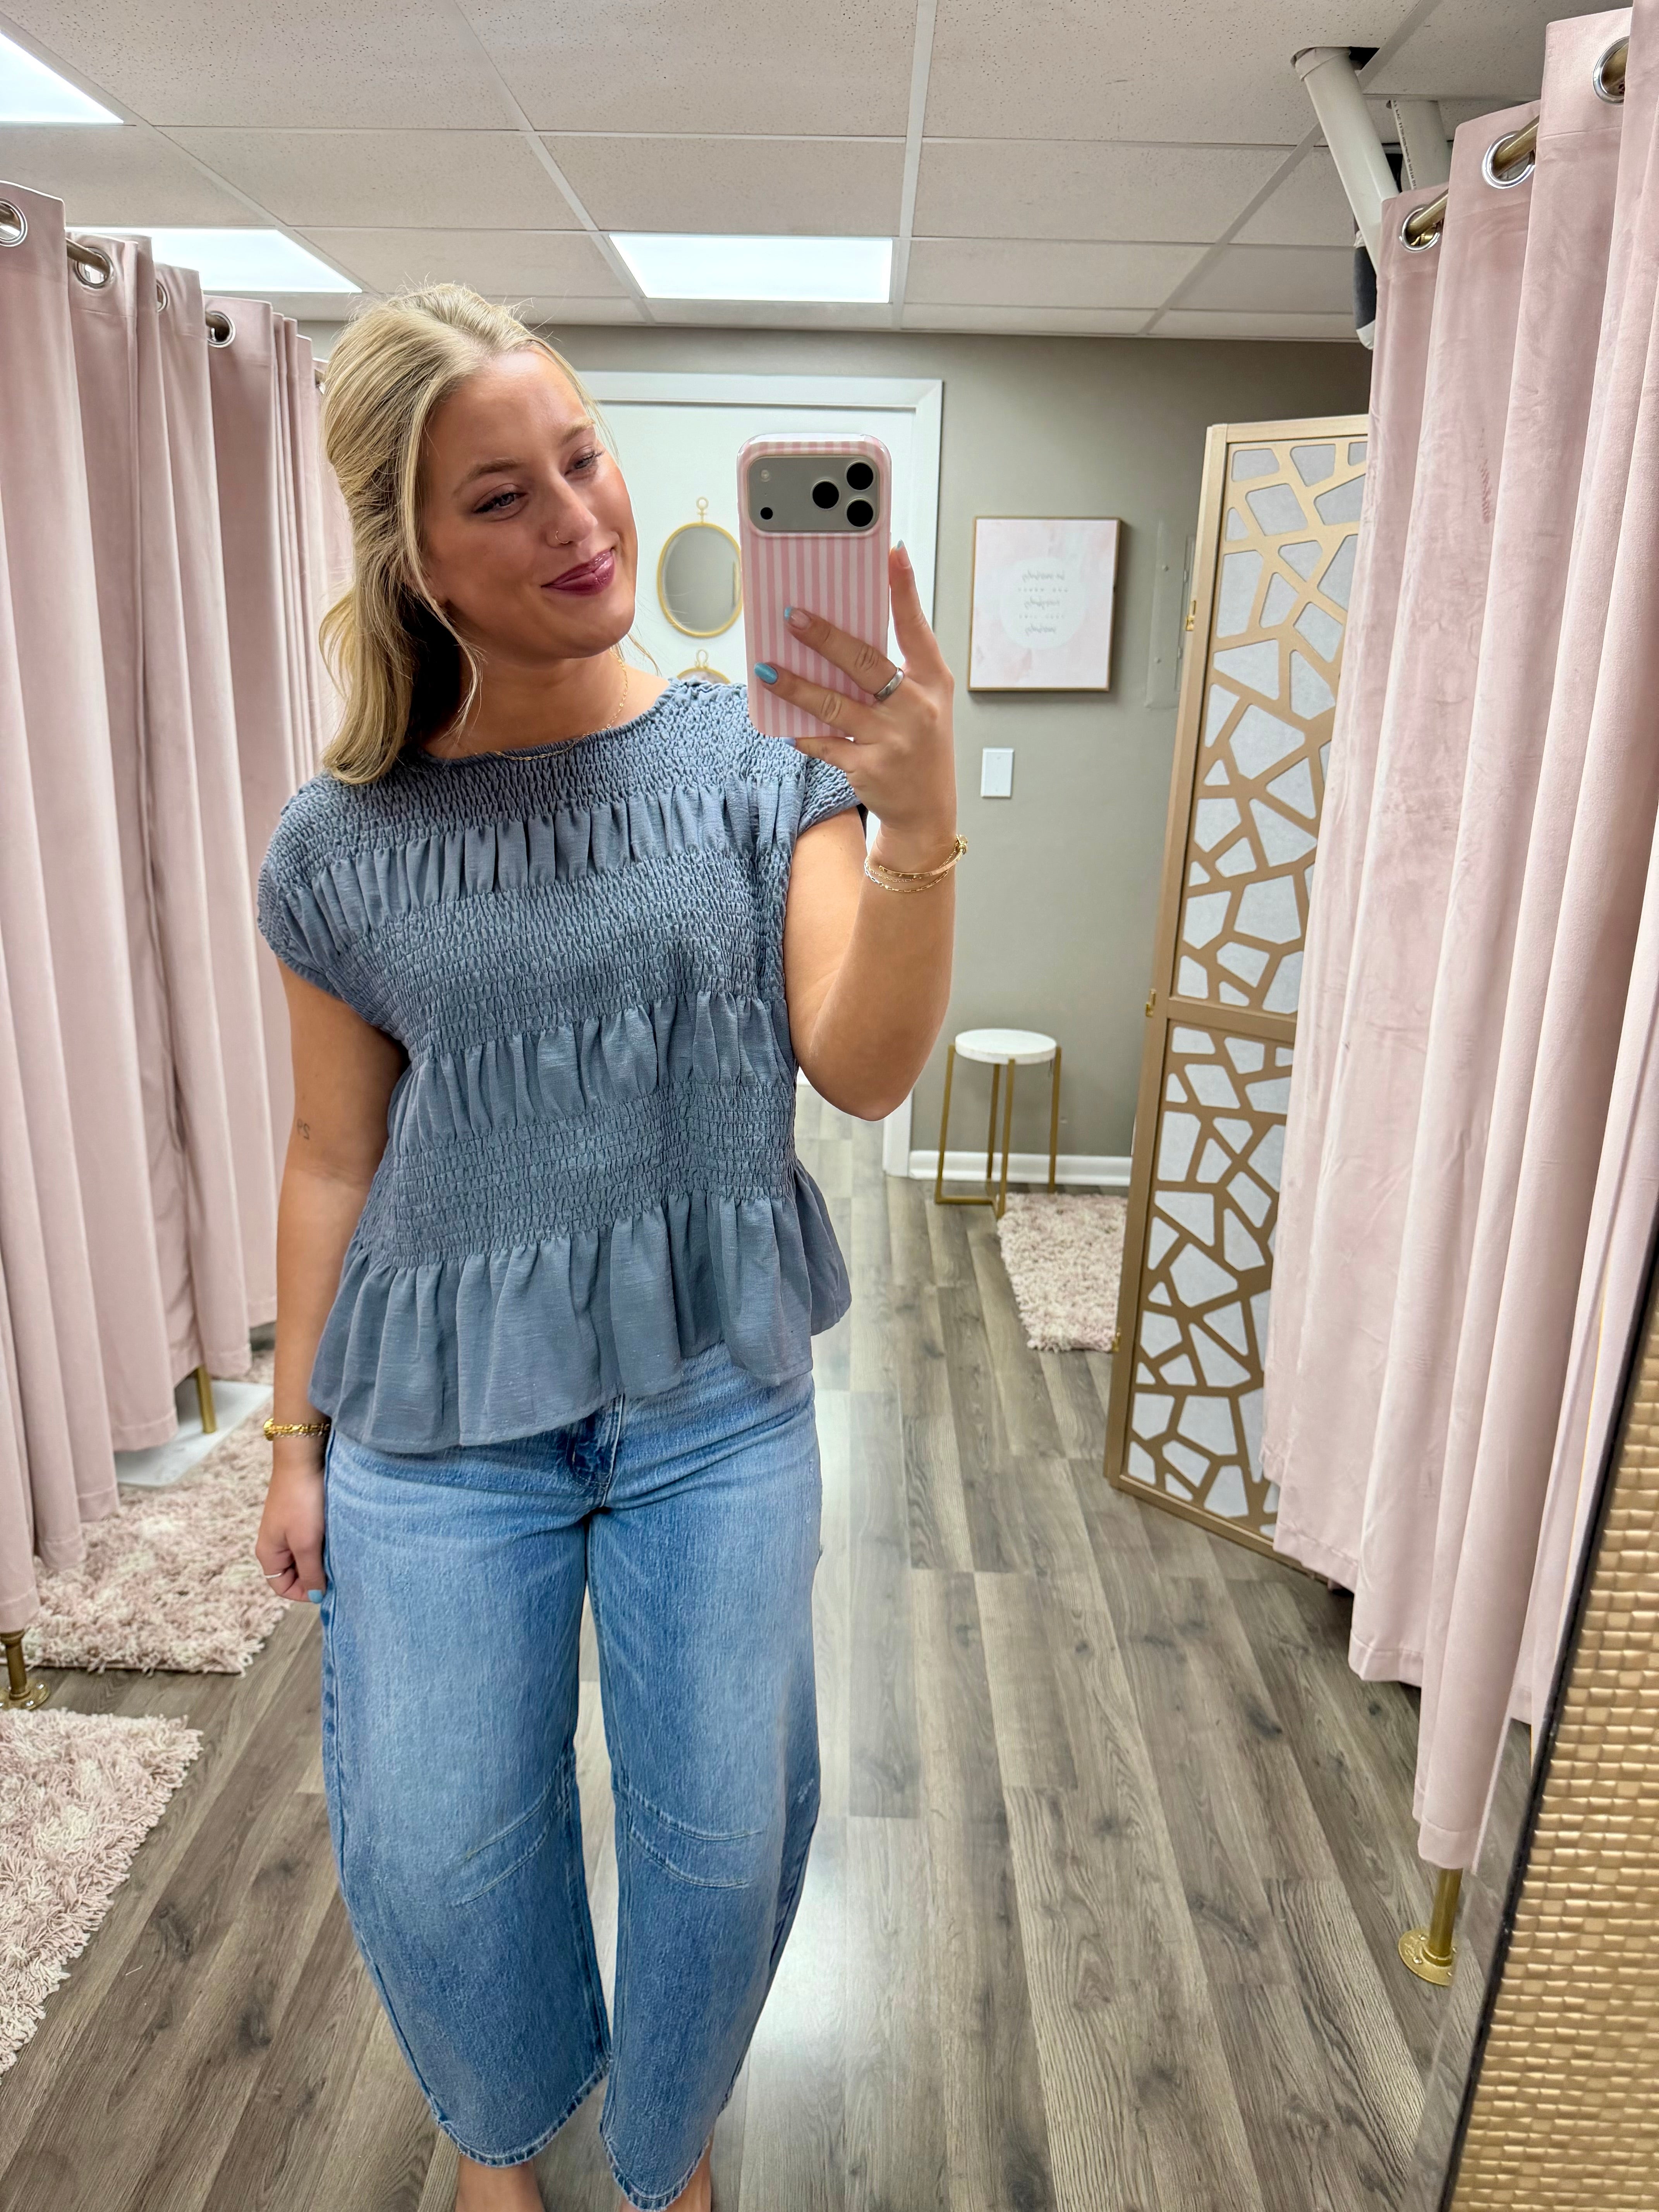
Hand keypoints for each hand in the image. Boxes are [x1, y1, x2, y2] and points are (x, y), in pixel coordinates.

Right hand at [256, 1440, 327, 1601]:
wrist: (303, 1459)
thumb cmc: (301, 1501)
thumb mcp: (306, 1542)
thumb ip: (310, 1572)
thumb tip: (316, 1596)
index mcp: (268, 1553)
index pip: (283, 1587)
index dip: (304, 1592)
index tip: (328, 1585)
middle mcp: (275, 1543)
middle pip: (295, 1573)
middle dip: (315, 1574)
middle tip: (337, 1567)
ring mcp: (287, 1529)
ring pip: (306, 1555)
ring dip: (321, 1557)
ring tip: (338, 1550)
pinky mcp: (300, 1516)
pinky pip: (311, 1538)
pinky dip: (324, 1542)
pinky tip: (336, 1536)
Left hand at [755, 544, 956, 870]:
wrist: (927, 810)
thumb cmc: (921, 744)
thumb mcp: (926, 700)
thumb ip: (898, 666)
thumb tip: (846, 630)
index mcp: (933, 681)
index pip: (916, 628)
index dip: (904, 590)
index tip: (891, 553)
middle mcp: (915, 708)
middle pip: (864, 663)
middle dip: (825, 638)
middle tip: (793, 616)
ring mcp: (892, 740)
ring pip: (834, 705)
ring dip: (796, 686)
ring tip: (767, 670)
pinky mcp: (868, 768)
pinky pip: (825, 744)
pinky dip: (802, 733)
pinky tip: (783, 723)